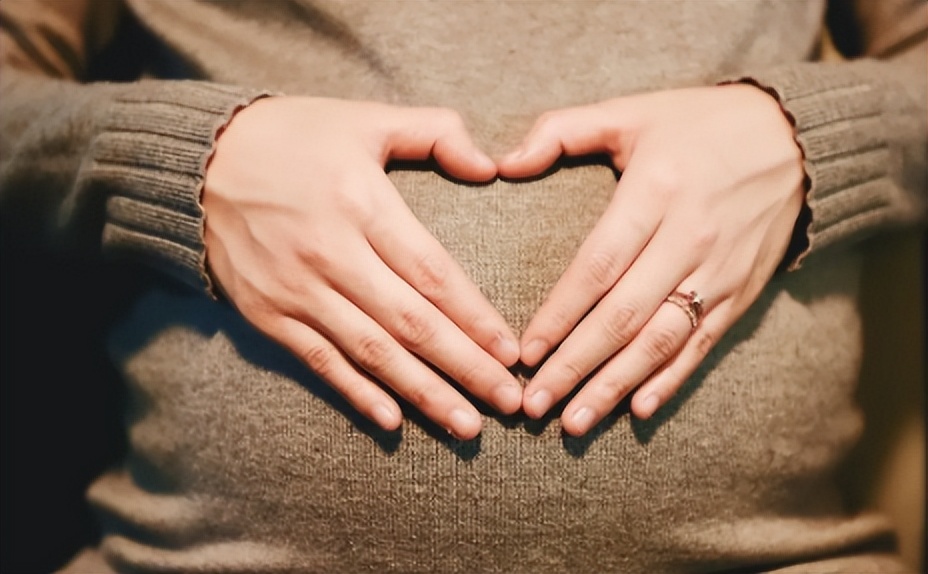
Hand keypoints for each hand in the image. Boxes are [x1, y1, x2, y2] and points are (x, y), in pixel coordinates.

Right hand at [203, 97, 521, 439]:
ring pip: (371, 353)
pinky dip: (356, 393)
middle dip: (466, 367)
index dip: (476, 318)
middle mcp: (330, 253)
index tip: (512, 352)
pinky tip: (393, 422)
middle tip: (509, 403)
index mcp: (361, 203)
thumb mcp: (365, 118)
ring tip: (467, 425)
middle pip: (411, 324)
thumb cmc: (294, 136)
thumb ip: (435, 132)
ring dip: (423, 393)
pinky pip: (319, 362)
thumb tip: (490, 166)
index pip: (432, 273)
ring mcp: (295, 290)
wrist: (198, 160)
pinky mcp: (267, 314)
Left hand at [498, 85, 804, 434]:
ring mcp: (720, 271)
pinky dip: (671, 380)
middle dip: (575, 365)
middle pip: (624, 316)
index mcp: (656, 191)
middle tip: (535, 405)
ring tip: (574, 422)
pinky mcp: (741, 292)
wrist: (795, 139)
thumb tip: (503, 164)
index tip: (525, 352)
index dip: (559, 314)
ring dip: (615, 386)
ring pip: (661, 341)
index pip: (598, 266)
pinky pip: (702, 344)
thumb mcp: (630, 111)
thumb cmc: (698, 125)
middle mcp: (689, 238)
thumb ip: (561, 131)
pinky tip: (638, 409)